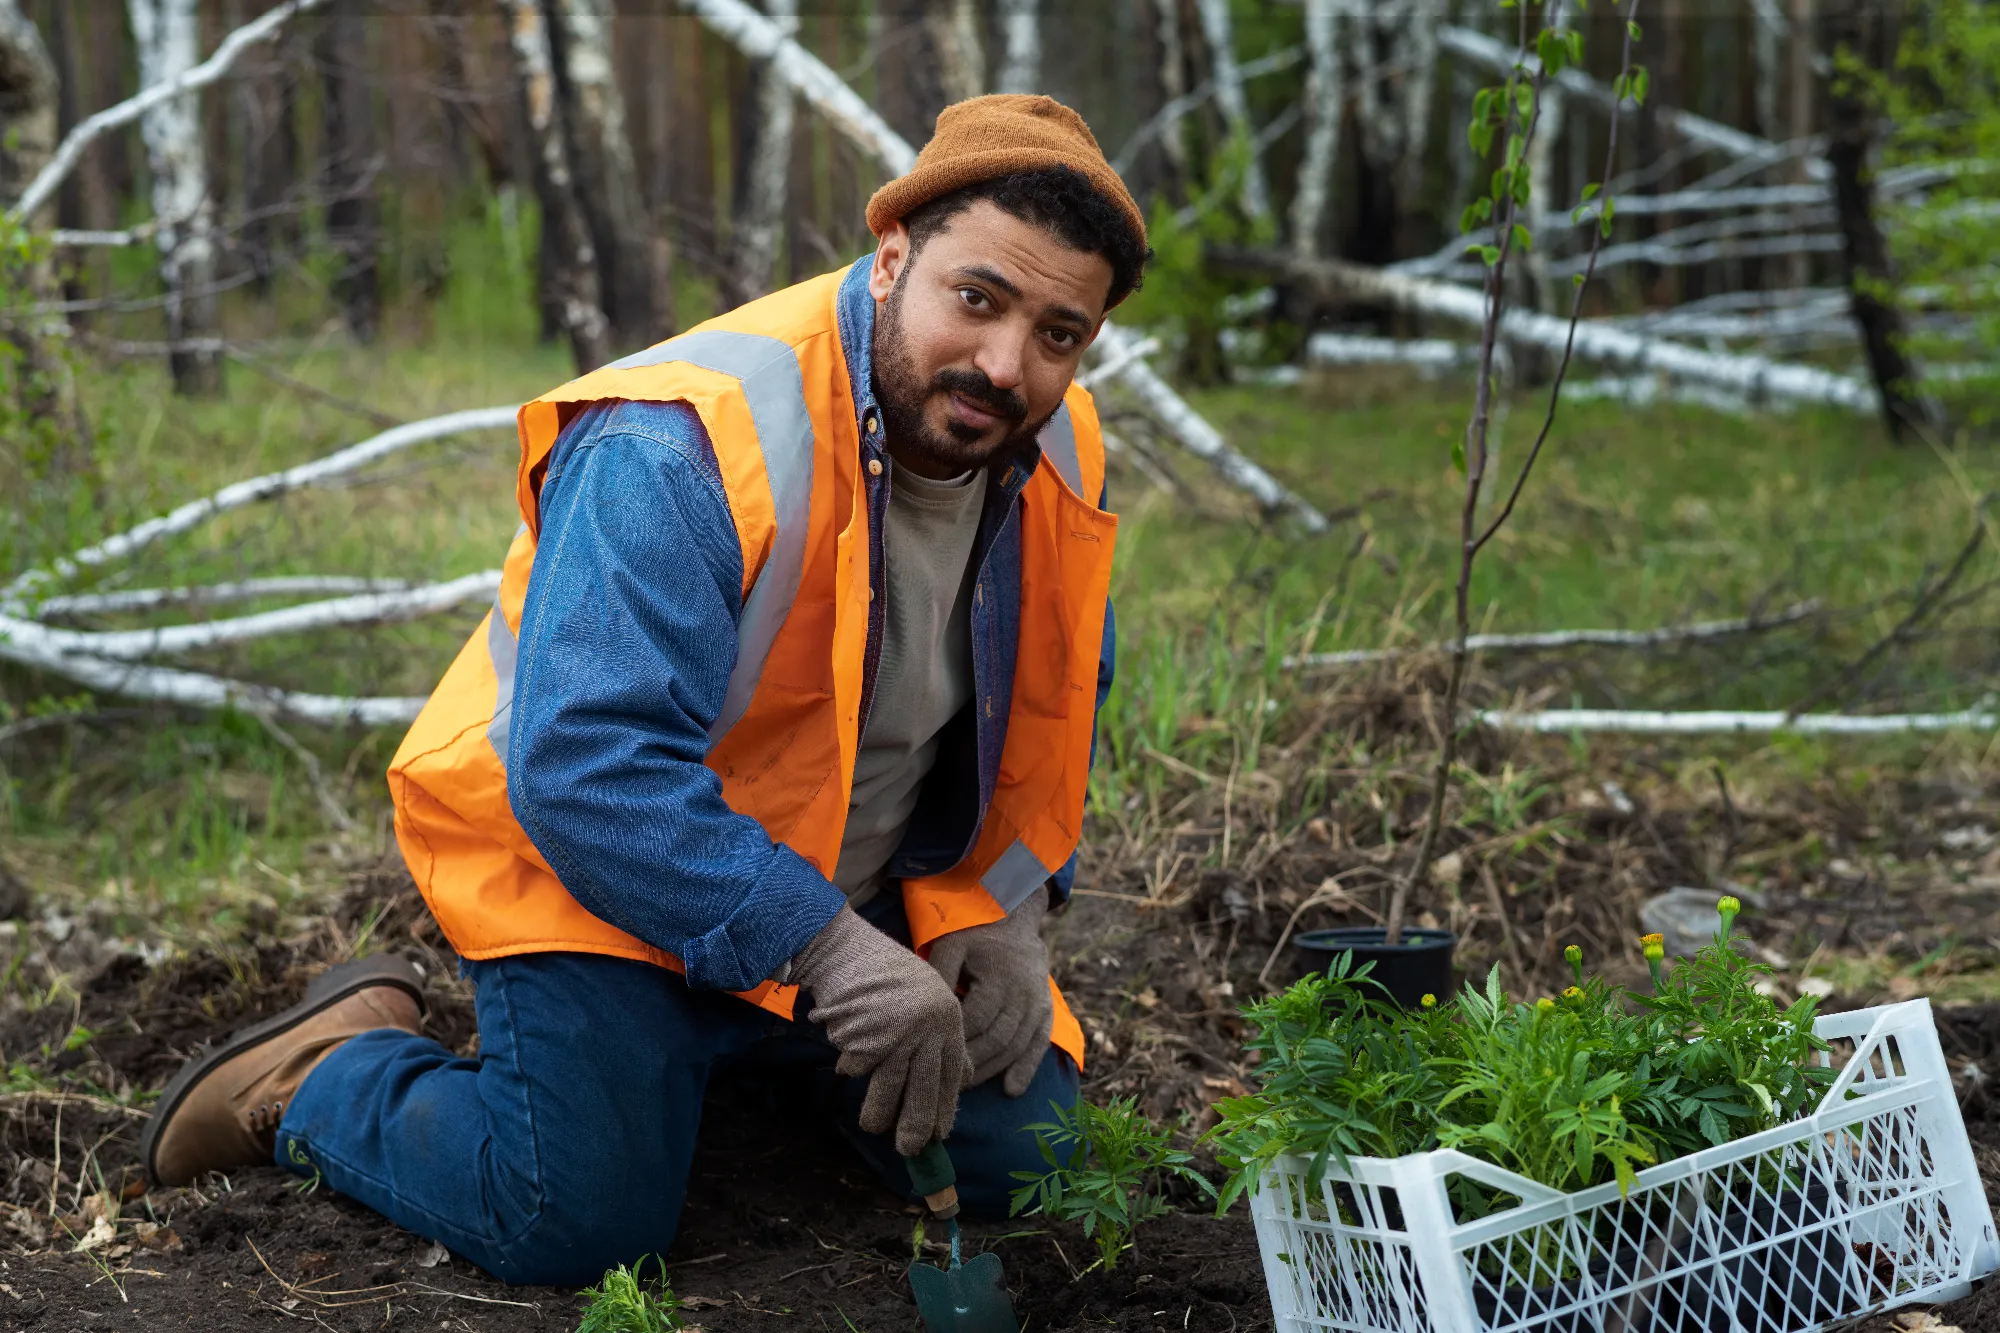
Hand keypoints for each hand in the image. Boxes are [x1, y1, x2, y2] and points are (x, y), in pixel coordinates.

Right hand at [791, 906, 970, 1154]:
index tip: (939, 1134)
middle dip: (916, 1126)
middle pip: (925, 1090)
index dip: (945, 1108)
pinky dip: (851, 1072)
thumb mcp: (929, 996)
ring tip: (873, 1126)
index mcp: (947, 1018)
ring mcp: (897, 1035)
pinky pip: (858, 1070)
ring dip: (879, 1114)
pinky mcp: (866, 1038)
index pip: (952, 1075)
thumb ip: (944, 1036)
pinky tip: (846, 1063)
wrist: (846, 948)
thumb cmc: (885, 973)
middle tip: (910, 1151)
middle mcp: (927, 1029)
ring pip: (890, 1090)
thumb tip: (964, 1078)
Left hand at [926, 885, 1052, 1096]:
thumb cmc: (976, 935)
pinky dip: (1026, 1068)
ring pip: (1015, 1047)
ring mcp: (1038, 1005)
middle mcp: (1023, 994)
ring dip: (991, 1070)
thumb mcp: (952, 944)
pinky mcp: (1046, 1011)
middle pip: (997, 1040)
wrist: (1016, 922)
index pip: (976, 1019)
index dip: (956, 1041)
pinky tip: (1011, 1090)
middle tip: (945, 1081)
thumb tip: (925, 1008)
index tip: (934, 1057)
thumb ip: (939, 973)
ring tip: (965, 1086)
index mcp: (999, 978)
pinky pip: (1038, 1045)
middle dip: (971, 1063)